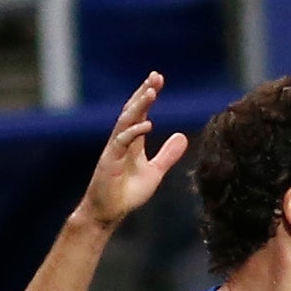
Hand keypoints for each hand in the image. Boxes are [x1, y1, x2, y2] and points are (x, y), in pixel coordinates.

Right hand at [77, 74, 190, 230]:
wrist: (108, 213)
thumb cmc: (126, 193)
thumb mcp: (154, 172)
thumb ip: (168, 155)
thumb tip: (183, 136)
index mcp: (131, 141)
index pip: (140, 112)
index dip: (147, 95)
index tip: (158, 78)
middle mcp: (121, 141)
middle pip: (132, 111)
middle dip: (143, 93)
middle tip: (155, 76)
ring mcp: (114, 149)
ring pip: (125, 121)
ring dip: (138, 106)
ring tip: (151, 92)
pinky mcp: (110, 161)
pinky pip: (121, 141)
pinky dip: (133, 132)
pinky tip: (147, 124)